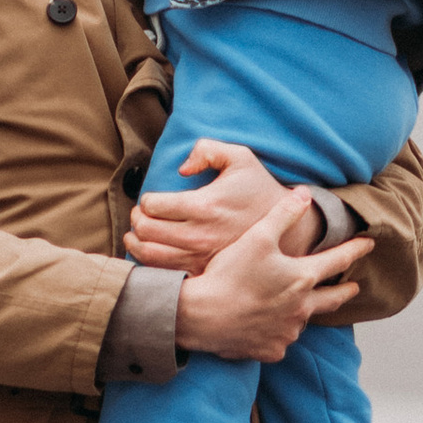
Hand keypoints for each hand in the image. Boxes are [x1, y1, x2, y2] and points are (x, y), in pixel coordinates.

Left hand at [126, 139, 316, 273]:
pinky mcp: (203, 271)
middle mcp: (199, 235)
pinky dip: (151, 263)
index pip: (152, 205)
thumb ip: (208, 150)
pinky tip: (154, 252)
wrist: (286, 228)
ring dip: (136, 243)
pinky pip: (164, 273)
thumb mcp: (241, 158)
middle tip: (141, 215)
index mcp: (204, 206)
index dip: (145, 200)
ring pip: (148, 255)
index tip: (151, 200)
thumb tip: (183, 168)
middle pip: (145, 230)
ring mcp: (200, 257)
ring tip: (139, 234)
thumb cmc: (258, 189)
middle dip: (136, 219)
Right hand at [173, 189, 370, 364]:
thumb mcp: (257, 236)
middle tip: (354, 287)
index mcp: (302, 278)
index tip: (369, 244)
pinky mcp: (271, 350)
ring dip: (306, 311)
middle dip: (346, 290)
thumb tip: (305, 194)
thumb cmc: (228, 275)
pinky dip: (279, 332)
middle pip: (333, 298)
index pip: (338, 261)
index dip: (355, 249)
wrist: (201, 316)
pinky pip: (281, 341)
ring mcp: (287, 332)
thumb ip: (284, 213)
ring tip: (302, 305)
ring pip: (304, 320)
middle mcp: (301, 308)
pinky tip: (269, 326)